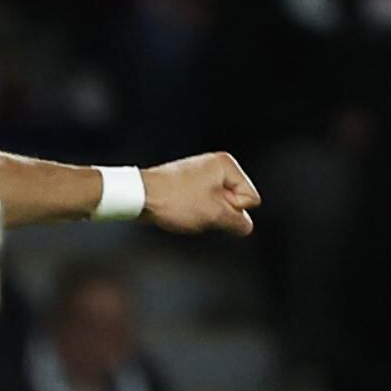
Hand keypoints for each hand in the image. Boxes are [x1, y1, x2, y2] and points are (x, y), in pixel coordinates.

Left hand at [144, 151, 261, 235]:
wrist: (140, 195)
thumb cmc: (175, 199)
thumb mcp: (214, 215)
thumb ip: (238, 222)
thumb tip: (245, 226)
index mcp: (227, 165)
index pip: (251, 198)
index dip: (234, 210)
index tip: (212, 206)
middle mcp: (215, 164)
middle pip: (235, 200)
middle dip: (220, 211)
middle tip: (198, 209)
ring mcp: (200, 173)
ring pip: (217, 204)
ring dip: (207, 213)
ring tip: (187, 209)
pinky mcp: (188, 183)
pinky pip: (202, 202)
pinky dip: (195, 210)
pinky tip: (181, 210)